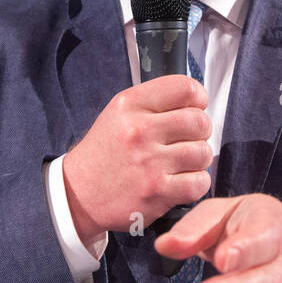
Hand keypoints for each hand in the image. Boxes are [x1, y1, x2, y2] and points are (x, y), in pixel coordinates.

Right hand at [62, 74, 212, 246]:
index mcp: (130, 105)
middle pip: (200, 122)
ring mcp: (149, 163)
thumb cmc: (105, 152)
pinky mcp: (157, 192)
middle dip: (200, 132)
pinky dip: (196, 183)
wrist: (78, 194)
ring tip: (181, 162)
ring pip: (203, 152)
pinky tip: (180, 182)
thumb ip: (154, 103)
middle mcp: (139, 130)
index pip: (185, 88)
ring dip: (198, 159)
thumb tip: (196, 101)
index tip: (194, 108)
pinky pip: (200, 182)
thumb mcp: (118, 113)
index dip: (198, 98)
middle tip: (187, 140)